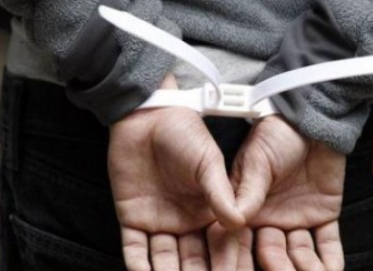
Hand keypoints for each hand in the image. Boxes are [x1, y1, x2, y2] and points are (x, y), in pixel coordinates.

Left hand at [108, 74, 244, 270]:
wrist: (146, 117)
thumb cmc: (184, 133)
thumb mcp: (208, 162)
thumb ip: (220, 192)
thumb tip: (239, 222)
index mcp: (210, 210)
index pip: (221, 246)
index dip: (226, 264)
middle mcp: (187, 222)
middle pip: (193, 260)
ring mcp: (159, 222)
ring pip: (164, 260)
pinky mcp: (133, 218)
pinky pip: (135, 249)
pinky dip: (138, 265)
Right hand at [231, 115, 345, 270]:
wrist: (314, 120)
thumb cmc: (277, 134)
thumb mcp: (258, 160)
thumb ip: (248, 189)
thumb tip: (233, 218)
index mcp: (248, 207)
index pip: (243, 241)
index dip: (242, 259)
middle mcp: (271, 219)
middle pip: (273, 255)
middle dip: (278, 269)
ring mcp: (297, 219)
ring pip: (300, 255)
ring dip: (305, 270)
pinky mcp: (323, 216)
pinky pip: (328, 243)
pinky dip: (330, 261)